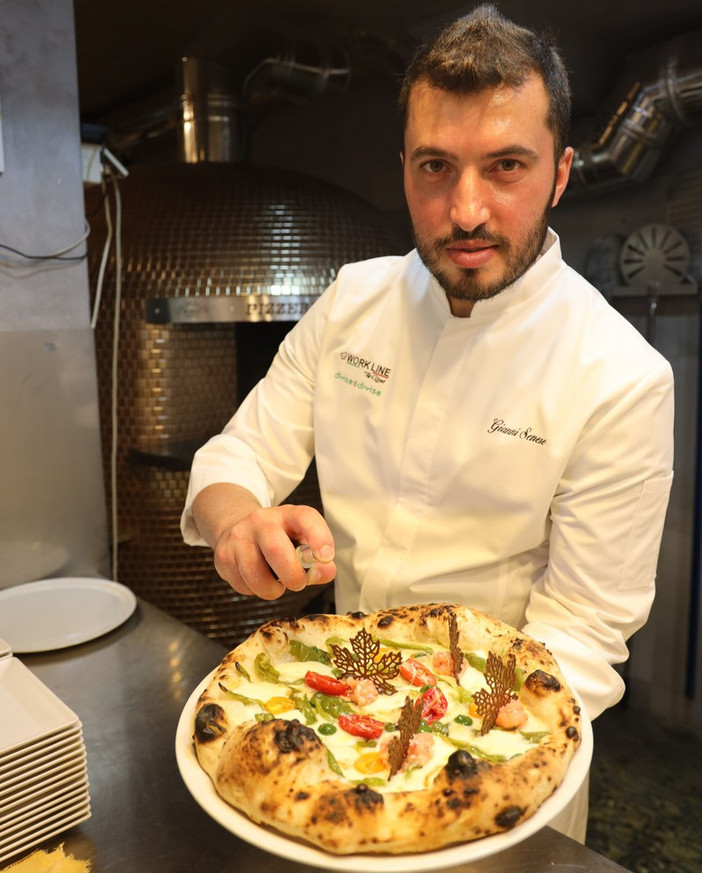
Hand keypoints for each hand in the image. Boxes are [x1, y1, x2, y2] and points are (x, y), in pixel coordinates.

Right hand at [212, 503, 335, 599]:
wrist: (238, 528)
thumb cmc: (279, 538)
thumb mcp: (301, 540)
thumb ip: (317, 560)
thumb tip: (326, 572)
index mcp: (287, 514)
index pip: (305, 518)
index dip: (319, 537)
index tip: (326, 557)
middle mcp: (260, 521)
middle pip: (276, 550)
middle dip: (292, 576)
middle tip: (298, 583)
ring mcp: (238, 537)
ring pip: (256, 576)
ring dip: (272, 590)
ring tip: (276, 583)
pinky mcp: (223, 556)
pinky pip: (243, 586)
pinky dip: (255, 591)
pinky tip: (257, 578)